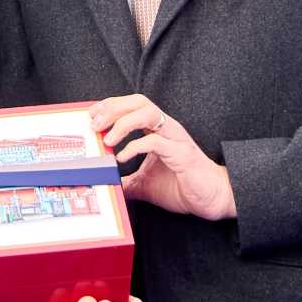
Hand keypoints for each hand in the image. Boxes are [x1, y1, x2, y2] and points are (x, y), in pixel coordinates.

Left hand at [94, 94, 235, 222]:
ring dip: (123, 122)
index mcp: (158, 130)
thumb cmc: (181, 187)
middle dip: (113, 108)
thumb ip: (125, 180)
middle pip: (138, 101)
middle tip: (94, 125)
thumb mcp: (143, 184)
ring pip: (148, 112)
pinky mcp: (181, 154)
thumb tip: (105, 185)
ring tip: (107, 139)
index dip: (110, 106)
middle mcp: (167, 129)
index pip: (132, 105)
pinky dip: (135, 146)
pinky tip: (122, 157)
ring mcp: (175, 139)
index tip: (91, 116)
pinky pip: (156, 141)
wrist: (210, 199)